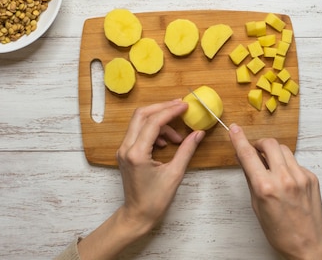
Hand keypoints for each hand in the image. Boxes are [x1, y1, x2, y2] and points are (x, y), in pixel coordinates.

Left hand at [117, 99, 204, 230]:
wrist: (137, 215)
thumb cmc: (155, 200)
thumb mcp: (175, 174)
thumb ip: (186, 150)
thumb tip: (199, 133)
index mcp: (137, 153)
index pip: (153, 122)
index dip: (170, 111)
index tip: (185, 106)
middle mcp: (126, 148)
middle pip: (141, 115)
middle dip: (162, 108)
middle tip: (180, 107)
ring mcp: (123, 149)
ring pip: (139, 122)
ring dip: (159, 122)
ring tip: (177, 137)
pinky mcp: (125, 152)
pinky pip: (138, 132)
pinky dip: (153, 131)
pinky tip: (166, 143)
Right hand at [229, 124, 321, 259]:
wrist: (309, 243)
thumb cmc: (279, 230)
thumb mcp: (257, 205)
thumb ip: (250, 179)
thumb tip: (243, 159)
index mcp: (265, 187)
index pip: (248, 155)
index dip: (239, 139)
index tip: (234, 129)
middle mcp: (284, 178)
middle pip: (269, 143)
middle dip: (259, 144)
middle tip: (255, 151)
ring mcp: (300, 176)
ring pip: (283, 149)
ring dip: (274, 153)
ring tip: (270, 166)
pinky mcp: (311, 177)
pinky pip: (295, 162)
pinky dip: (287, 166)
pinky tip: (286, 180)